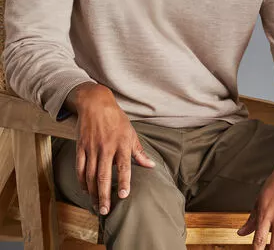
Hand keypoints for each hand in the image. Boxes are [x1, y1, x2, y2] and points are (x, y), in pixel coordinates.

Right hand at [73, 84, 155, 215]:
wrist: (96, 103)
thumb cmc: (116, 119)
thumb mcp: (131, 133)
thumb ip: (139, 152)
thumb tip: (151, 166)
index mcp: (122, 143)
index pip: (124, 166)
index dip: (123, 181)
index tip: (123, 196)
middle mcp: (106, 147)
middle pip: (103, 175)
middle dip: (104, 195)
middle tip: (105, 211)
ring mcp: (92, 147)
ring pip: (90, 175)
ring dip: (92, 193)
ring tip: (96, 206)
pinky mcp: (80, 147)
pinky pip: (80, 168)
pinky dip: (81, 181)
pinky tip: (85, 190)